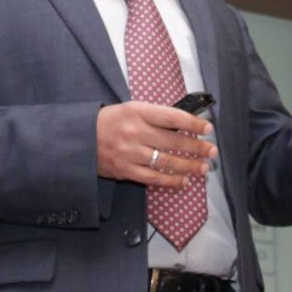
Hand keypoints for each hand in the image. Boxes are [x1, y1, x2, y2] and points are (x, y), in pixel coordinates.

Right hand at [95, 101, 217, 187]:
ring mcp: (130, 152)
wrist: (79, 139)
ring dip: (188, 166)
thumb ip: (154, 116)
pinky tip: (183, 181)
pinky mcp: (125, 170)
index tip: (208, 129)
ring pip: (166, 161)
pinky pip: (153, 178)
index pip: (172, 117)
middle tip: (212, 151)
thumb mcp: (130, 109)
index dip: (193, 124)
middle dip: (197, 147)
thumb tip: (184, 124)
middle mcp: (135, 131)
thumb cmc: (109, 121)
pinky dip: (171, 181)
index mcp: (137, 111)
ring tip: (203, 168)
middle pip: (173, 140)